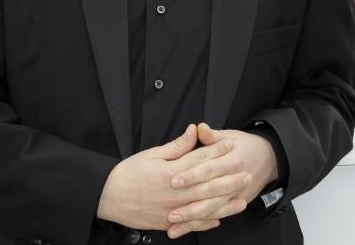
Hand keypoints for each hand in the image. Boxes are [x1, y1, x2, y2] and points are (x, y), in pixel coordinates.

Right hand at [97, 124, 247, 234]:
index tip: (232, 145)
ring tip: (241, 198)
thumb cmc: (128, 174)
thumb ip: (176, 146)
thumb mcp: (151, 154)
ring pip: (204, 206)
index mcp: (171, 172)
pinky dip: (206, 222)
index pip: (200, 160)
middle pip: (208, 184)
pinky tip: (219, 218)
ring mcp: (172, 209)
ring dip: (225, 202)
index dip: (217, 151)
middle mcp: (175, 192)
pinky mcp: (168, 222)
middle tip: (246, 171)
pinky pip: (191, 224)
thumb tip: (193, 131)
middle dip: (229, 177)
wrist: (108, 197)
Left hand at [166, 124, 277, 239]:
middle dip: (190, 203)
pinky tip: (186, 229)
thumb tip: (198, 128)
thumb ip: (212, 135)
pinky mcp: (236, 203)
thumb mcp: (230, 136)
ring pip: (213, 209)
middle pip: (210, 193)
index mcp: (232, 159)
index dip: (191, 175)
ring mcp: (236, 194)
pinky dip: (202, 224)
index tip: (174, 180)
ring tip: (175, 222)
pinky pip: (217, 216)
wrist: (270, 158)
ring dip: (193, 218)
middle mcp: (235, 179)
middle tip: (171, 210)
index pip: (209, 169)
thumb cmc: (246, 146)